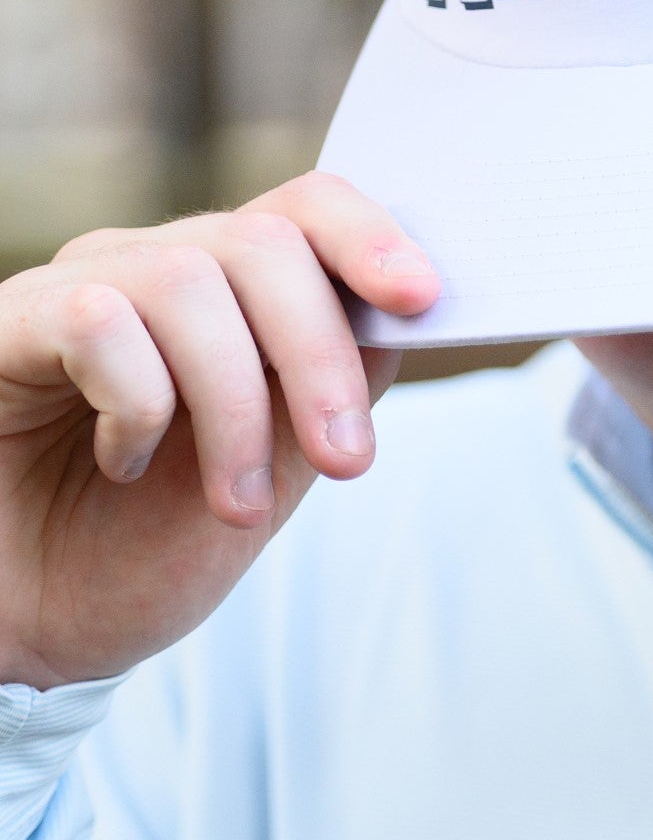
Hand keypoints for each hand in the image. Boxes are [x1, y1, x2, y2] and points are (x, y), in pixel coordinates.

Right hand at [0, 174, 437, 690]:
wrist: (30, 630)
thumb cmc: (140, 548)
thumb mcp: (270, 472)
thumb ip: (329, 388)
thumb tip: (402, 318)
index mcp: (225, 289)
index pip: (306, 209)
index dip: (372, 237)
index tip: (424, 300)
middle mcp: (151, 266)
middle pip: (267, 242)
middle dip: (323, 355)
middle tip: (346, 461)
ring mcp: (76, 287)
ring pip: (192, 280)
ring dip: (235, 406)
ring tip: (231, 503)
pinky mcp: (9, 325)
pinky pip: (99, 320)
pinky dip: (138, 405)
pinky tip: (124, 460)